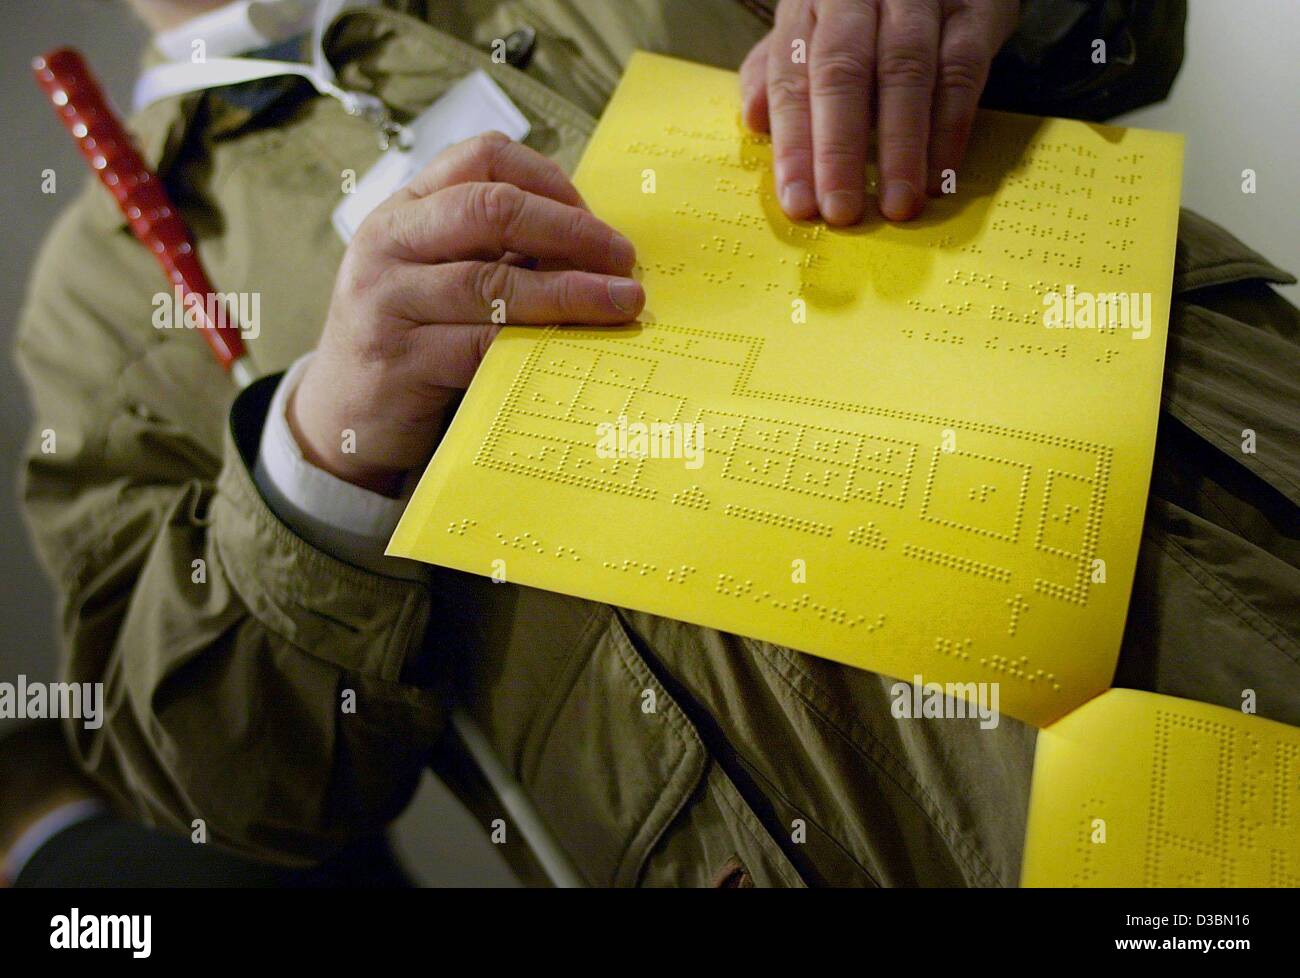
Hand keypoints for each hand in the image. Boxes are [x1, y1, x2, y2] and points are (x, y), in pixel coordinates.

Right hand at [291, 132, 643, 494]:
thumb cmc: (413, 341)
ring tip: (621, 303)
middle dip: (570, 230)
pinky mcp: (397, 362)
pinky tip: (574, 351)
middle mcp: (388, 242)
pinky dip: (536, 345)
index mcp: (406, 208)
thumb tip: (598, 245)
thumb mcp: (445, 278)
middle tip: (624, 259)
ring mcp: (386, 301)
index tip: (596, 218)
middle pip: (490, 208)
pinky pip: (480, 348)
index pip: (483, 157)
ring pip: (491, 282)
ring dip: (570, 292)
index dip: (551, 180)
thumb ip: (500, 254)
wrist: (342, 418)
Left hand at [740, 0, 1018, 223]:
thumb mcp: (814, 29)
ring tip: (897, 205)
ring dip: (900, 147)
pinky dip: (950, 128)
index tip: (799, 203)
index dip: (793, 146)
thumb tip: (754, 118)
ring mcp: (918, 0)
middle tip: (842, 211)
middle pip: (842, 72)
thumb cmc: (867, 12)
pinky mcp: (973, 11)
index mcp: (809, 7)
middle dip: (839, 149)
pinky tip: (939, 174)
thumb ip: (782, 70)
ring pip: (904, 71)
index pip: (791, 77)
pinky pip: (961, 70)